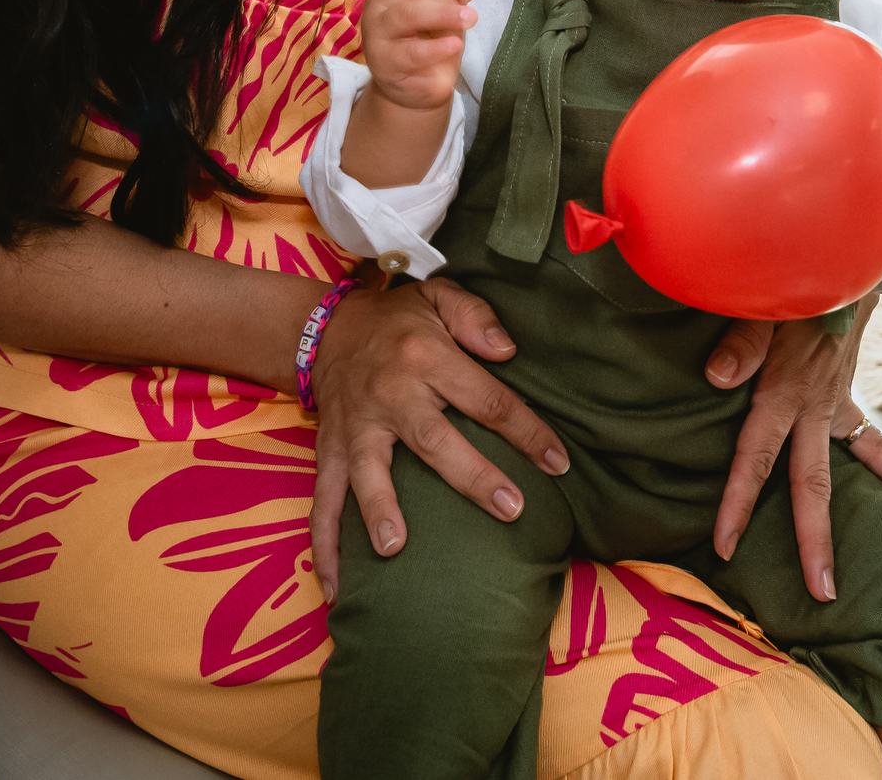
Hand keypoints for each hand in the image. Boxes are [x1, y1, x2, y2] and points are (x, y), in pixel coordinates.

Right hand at [308, 277, 569, 601]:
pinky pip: (322, 500)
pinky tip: (334, 586)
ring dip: (379, 509)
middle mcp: (390, 393)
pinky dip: (325, 545)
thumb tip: (508, 350)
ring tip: (395, 548)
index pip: (485, 397)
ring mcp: (356, 426)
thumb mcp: (438, 296)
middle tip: (510, 508)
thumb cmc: (397, 319)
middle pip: (433, 438)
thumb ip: (475, 316)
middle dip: (471, 475)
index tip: (558, 463)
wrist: (325, 328)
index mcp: (425, 356)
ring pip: (368, 470)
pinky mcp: (329, 450)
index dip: (525, 431)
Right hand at [361, 0, 476, 111]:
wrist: (415, 86)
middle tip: (471, 14)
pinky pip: (410, 53)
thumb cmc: (429, 37)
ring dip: (442, 15)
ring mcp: (377, 33)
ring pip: (406, 14)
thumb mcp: (446, 9)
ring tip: (469, 20)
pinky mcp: (383, 63)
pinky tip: (454, 46)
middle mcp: (378, 3)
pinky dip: (436, 49)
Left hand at [706, 293, 881, 600]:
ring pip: (848, 474)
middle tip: (821, 594)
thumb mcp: (761, 306)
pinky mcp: (845, 402)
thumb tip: (715, 379)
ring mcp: (833, 408)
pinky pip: (879, 449)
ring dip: (855, 521)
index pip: (754, 455)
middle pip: (810, 483)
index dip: (739, 500)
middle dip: (812, 540)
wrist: (836, 265)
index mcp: (782, 391)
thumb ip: (740, 344)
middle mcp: (810, 408)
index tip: (726, 544)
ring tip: (876, 567)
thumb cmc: (787, 283)